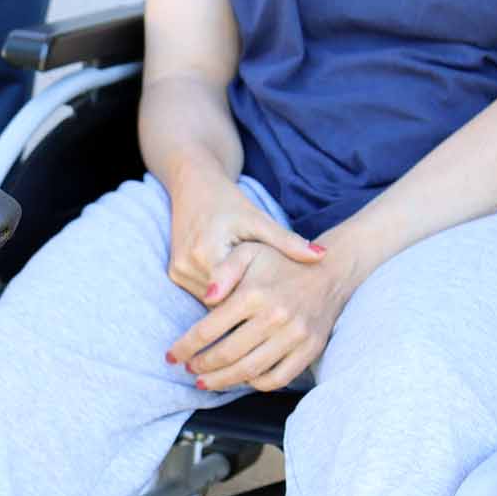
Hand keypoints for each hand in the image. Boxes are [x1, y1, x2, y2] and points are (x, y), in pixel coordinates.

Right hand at [167, 168, 323, 304]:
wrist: (192, 185)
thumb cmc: (227, 200)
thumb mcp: (258, 218)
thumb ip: (287, 241)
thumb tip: (322, 256)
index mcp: (207, 253)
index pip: (234, 294)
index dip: (258, 302)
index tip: (282, 308)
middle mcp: (186, 267)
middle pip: (222, 302)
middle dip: (246, 305)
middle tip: (278, 310)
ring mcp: (177, 272)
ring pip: (211, 302)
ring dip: (233, 301)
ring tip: (262, 302)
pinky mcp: (175, 273)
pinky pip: (202, 293)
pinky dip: (222, 293)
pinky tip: (241, 290)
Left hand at [167, 242, 358, 391]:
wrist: (329, 272)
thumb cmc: (278, 263)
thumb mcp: (248, 253)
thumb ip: (223, 270)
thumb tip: (206, 296)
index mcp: (254, 294)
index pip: (208, 329)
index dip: (185, 347)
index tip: (171, 356)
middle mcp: (276, 316)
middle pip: (226, 354)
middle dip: (201, 367)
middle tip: (188, 370)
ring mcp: (295, 336)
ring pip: (250, 371)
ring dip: (222, 381)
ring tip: (205, 382)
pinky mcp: (310, 349)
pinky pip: (278, 378)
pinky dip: (256, 384)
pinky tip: (241, 379)